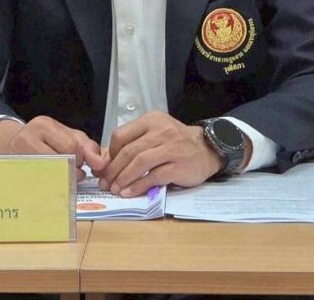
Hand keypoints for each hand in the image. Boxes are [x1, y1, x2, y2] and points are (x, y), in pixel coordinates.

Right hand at [0, 116, 106, 181]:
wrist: (11, 146)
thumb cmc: (44, 142)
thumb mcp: (67, 137)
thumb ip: (87, 147)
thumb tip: (100, 163)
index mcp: (44, 125)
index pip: (71, 146)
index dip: (81, 159)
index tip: (80, 163)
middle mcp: (28, 136)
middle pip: (62, 159)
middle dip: (73, 169)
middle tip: (73, 172)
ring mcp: (19, 155)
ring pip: (51, 173)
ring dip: (63, 179)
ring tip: (64, 177)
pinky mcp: (15, 171)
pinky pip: (40, 183)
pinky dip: (51, 185)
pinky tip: (52, 182)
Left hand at [99, 111, 222, 196]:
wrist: (208, 149)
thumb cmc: (177, 142)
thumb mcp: (157, 133)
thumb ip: (137, 142)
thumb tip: (110, 162)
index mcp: (151, 121)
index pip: (121, 135)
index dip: (109, 154)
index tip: (105, 167)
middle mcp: (161, 131)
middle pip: (128, 151)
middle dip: (113, 170)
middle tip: (105, 183)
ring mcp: (171, 148)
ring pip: (139, 163)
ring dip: (124, 178)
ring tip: (115, 189)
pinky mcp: (178, 166)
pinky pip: (153, 177)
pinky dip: (138, 186)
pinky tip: (129, 193)